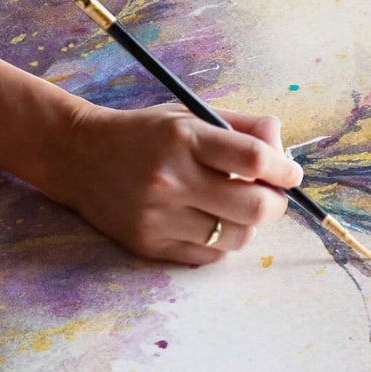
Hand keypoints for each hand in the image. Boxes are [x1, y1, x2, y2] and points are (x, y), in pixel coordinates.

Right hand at [54, 103, 301, 264]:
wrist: (79, 157)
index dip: (284, 169)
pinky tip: (210, 221)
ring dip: (249, 224)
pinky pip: (209, 256)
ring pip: (235, 237)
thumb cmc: (144, 133)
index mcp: (184, 138)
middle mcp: (171, 179)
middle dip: (275, 203)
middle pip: (253, 207)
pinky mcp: (150, 246)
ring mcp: (159, 217)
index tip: (291, 172)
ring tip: (237, 206)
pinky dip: (221, 242)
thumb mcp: (189, 115)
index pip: (253, 158)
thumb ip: (242, 127)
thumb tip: (282, 151)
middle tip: (273, 195)